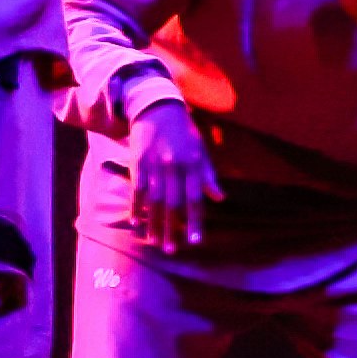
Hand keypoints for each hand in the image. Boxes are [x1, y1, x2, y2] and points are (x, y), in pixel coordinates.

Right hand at [124, 98, 223, 253]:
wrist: (158, 107)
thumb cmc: (183, 132)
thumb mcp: (201, 150)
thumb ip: (209, 176)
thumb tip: (220, 198)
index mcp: (193, 166)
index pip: (195, 199)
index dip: (195, 222)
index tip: (195, 242)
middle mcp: (174, 167)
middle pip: (174, 204)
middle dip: (173, 229)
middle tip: (171, 250)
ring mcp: (155, 165)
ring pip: (155, 201)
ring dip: (154, 223)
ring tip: (155, 242)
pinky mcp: (139, 162)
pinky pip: (138, 190)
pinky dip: (137, 207)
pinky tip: (136, 223)